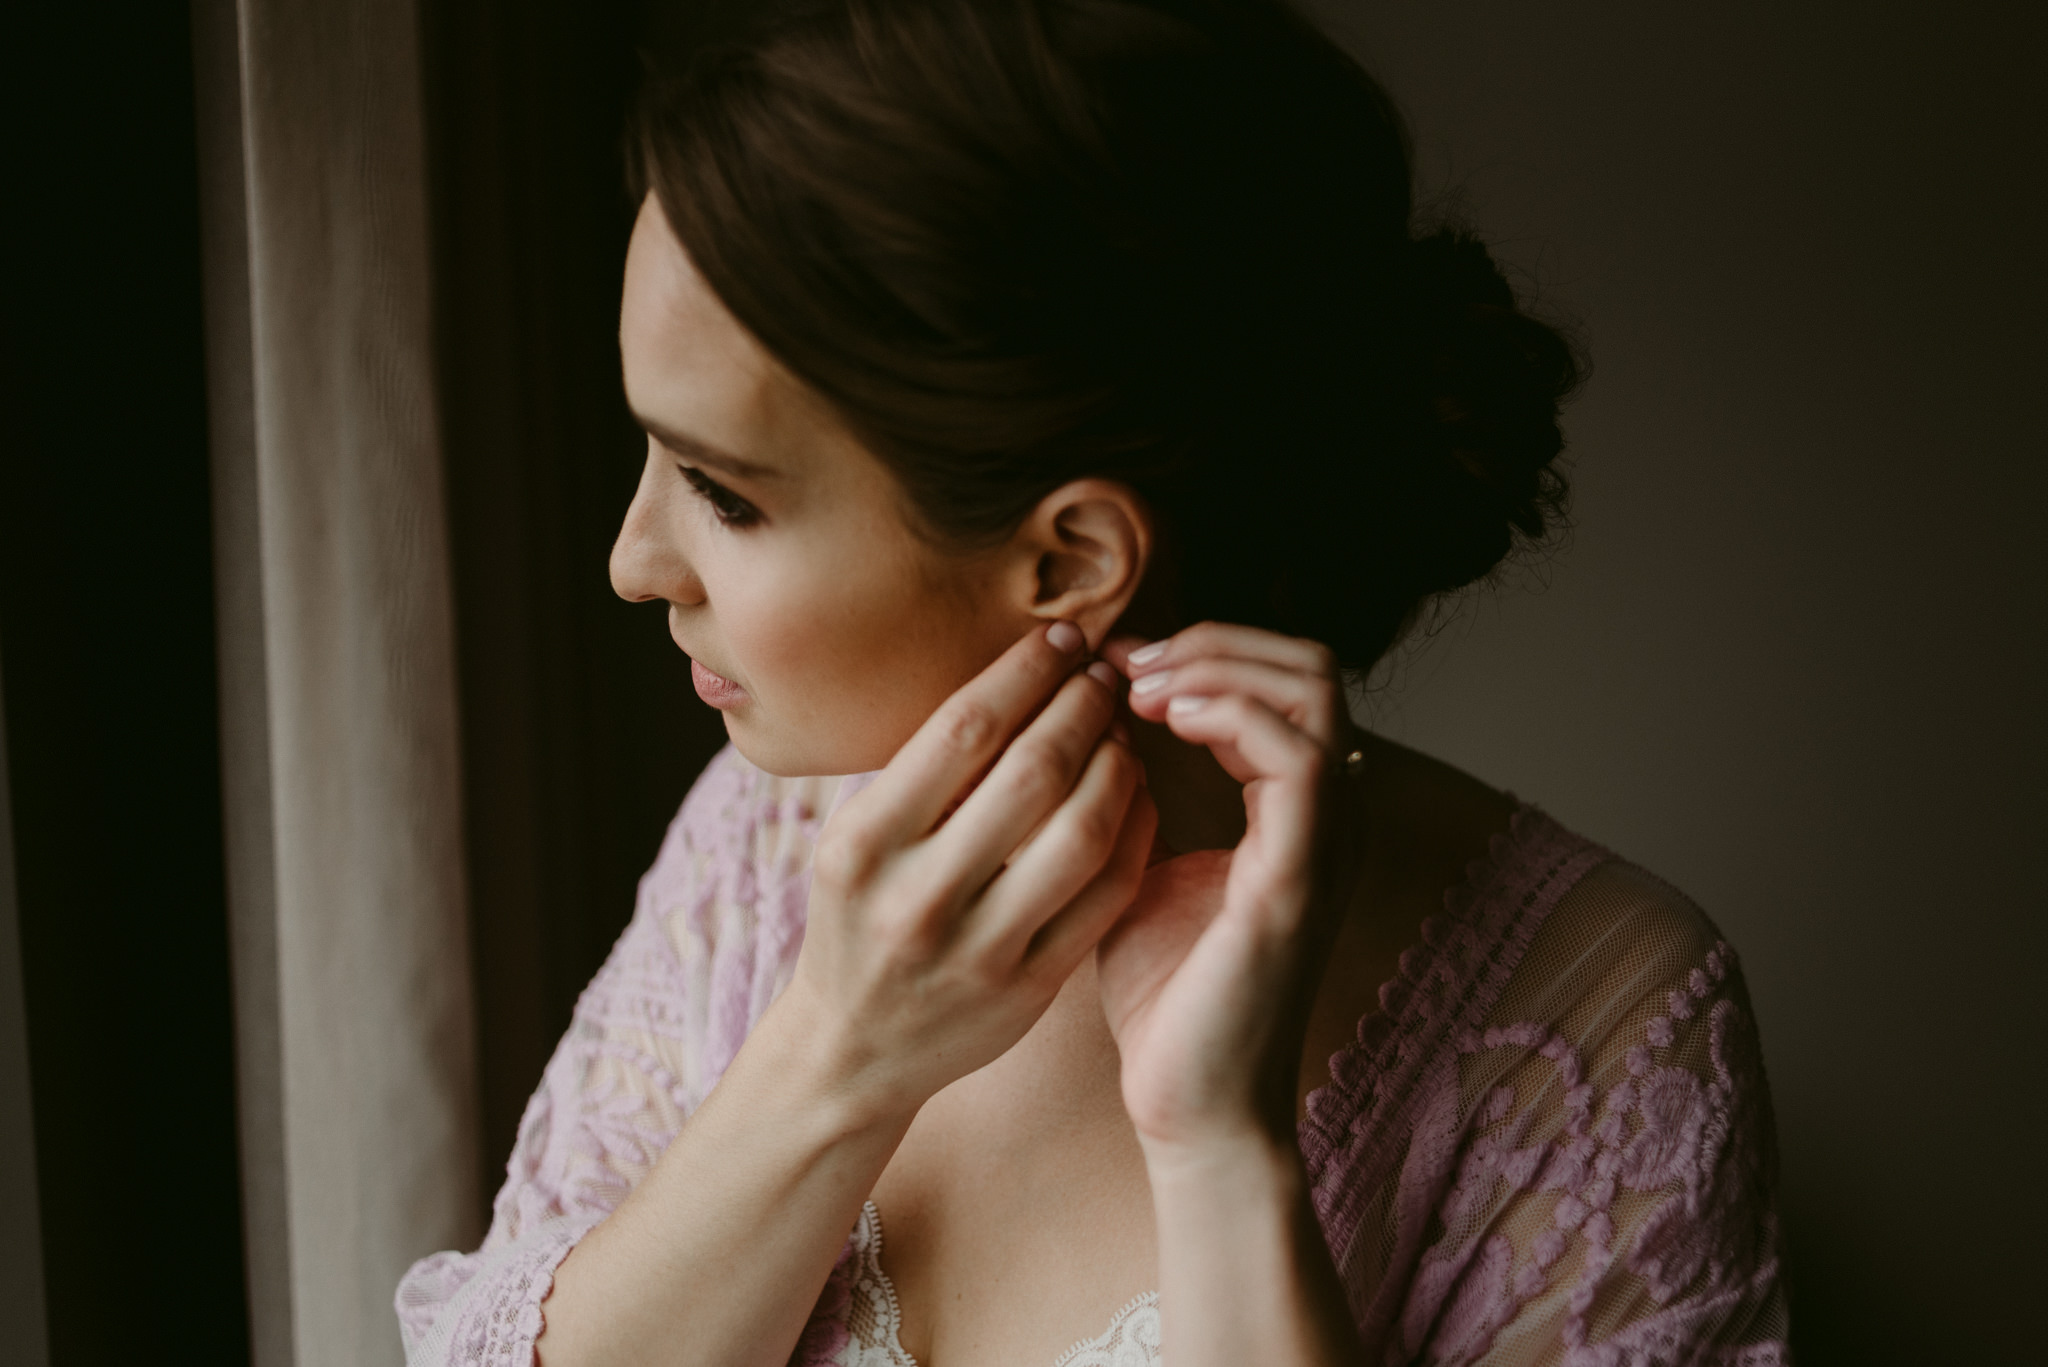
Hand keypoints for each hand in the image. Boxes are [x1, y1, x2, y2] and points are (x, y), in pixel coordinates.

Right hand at [787, 621, 1158, 1124]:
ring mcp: (979, 949)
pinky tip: (1135, 795)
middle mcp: (918, 897)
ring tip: (1122, 731)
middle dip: (1083, 705)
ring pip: (1083, 830)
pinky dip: (1135, 830)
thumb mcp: (856, 843)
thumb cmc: (859, 921)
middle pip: (1033, 771)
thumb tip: (1015, 674)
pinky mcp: (1030, 988)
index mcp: (863, 845)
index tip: (1061, 637)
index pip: (963, 728)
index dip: (1027, 670)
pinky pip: (1107, 892)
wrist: (851, 1052)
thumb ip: (923, 774)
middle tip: (1105, 673)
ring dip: (1119, 763)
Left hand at [1096, 623, 1363, 1155]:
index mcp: (1296, 812)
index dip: (1203, 653)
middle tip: (1129, 663)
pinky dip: (1230, 715)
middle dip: (1212, 643)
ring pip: (1313, 691)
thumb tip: (1088, 730)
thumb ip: (1135, 801)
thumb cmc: (1165, 997)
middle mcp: (1329, 816)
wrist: (1189, 1103)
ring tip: (1138, 687)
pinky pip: (1297, 757)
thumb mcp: (1139, 870)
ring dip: (1217, 668)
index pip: (1284, 681)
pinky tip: (1163, 724)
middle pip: (1311, 666)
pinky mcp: (1303, 876)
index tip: (1118, 662)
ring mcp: (1326, 842)